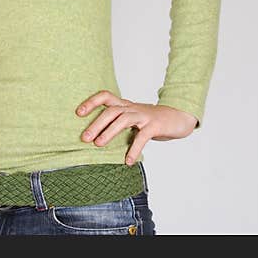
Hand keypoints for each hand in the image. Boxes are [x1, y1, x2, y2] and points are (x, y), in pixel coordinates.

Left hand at [76, 90, 197, 165]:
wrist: (179, 118)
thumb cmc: (151, 121)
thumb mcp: (133, 118)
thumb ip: (118, 123)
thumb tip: (96, 138)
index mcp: (125, 105)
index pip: (105, 96)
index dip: (91, 102)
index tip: (78, 113)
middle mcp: (132, 108)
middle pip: (111, 111)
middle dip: (96, 123)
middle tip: (84, 138)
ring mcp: (144, 116)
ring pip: (123, 120)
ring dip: (109, 132)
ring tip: (98, 145)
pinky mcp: (155, 126)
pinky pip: (142, 137)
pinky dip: (134, 149)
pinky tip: (128, 161)